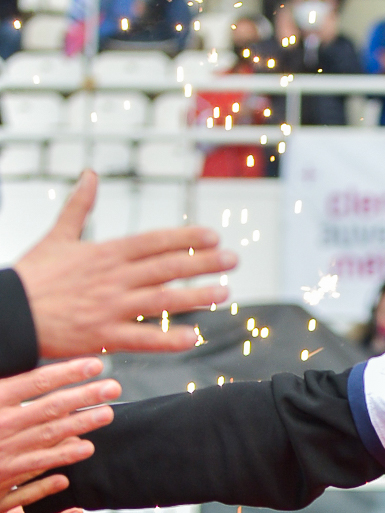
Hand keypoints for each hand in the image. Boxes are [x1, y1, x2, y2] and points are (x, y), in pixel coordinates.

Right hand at [0, 358, 119, 512]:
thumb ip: (10, 386)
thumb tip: (39, 374)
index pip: (36, 381)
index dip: (67, 372)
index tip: (94, 365)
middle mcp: (1, 421)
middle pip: (50, 406)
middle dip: (84, 396)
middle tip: (113, 388)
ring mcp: (5, 447)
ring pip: (50, 433)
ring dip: (82, 424)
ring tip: (108, 413)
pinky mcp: (7, 470)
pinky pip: (39, 462)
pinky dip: (63, 456)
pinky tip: (86, 448)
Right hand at [13, 173, 234, 358]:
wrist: (8, 312)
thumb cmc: (34, 275)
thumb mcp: (56, 236)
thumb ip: (78, 206)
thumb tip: (89, 174)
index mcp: (104, 253)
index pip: (153, 242)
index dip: (185, 239)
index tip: (213, 236)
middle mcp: (112, 278)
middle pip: (165, 268)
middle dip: (202, 263)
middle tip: (233, 261)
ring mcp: (109, 307)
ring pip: (160, 300)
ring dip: (195, 297)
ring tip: (224, 294)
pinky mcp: (103, 336)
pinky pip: (142, 338)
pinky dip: (167, 339)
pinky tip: (193, 338)